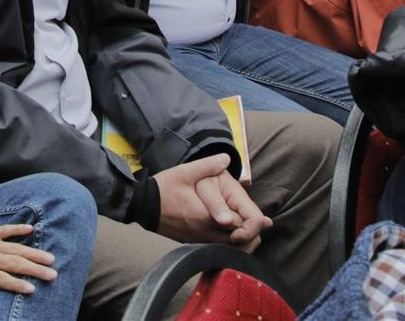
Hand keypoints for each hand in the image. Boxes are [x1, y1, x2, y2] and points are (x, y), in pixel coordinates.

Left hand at [0, 224, 57, 300]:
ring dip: (33, 253)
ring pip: (14, 248)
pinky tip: (31, 229)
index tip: (33, 289)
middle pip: (13, 264)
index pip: (0, 280)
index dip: (16, 285)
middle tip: (52, 274)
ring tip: (50, 258)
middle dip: (34, 269)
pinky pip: (5, 230)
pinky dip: (18, 228)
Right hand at [153, 153, 271, 248]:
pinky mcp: (189, 242)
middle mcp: (203, 232)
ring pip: (224, 247)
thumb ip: (208, 165)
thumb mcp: (185, 172)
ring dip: (238, 241)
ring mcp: (195, 239)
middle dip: (249, 234)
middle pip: (234, 241)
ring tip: (249, 233)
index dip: (252, 224)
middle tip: (260, 227)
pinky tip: (228, 236)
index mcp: (206, 216)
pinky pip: (213, 247)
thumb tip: (227, 158)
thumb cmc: (163, 188)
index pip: (237, 226)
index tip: (264, 220)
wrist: (141, 205)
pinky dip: (224, 244)